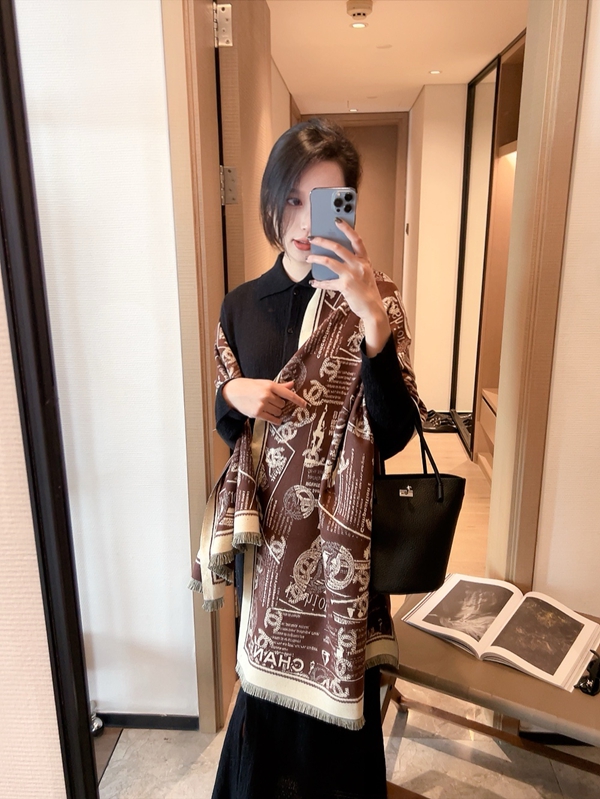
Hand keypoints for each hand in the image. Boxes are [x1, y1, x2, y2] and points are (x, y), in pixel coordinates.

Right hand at [221, 378, 306, 424]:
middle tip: (271, 401)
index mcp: (270, 385)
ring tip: (267, 406)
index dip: (298, 400)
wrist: (233, 392)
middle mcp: (267, 395)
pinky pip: (272, 419)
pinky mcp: (257, 413)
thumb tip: (292, 384)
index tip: (305, 405)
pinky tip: (275, 418)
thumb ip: (279, 386)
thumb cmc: (251, 386)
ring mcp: (262, 405)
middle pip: (283, 405)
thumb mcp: (265, 383)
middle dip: (280, 404)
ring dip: (276, 411)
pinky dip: (276, 420)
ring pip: (278, 412)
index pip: (288, 394)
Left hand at [307, 219, 390, 355]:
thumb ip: (355, 263)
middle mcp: (359, 265)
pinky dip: (319, 282)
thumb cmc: (368, 291)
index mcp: (365, 260)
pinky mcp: (345, 286)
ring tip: (309, 258)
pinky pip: (327, 282)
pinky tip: (314, 282)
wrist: (373, 308)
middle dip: (322, 241)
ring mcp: (351, 275)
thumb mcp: (365, 273)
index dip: (346, 228)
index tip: (337, 220)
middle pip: (338, 247)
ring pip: (329, 261)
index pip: (356, 239)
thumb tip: (336, 255)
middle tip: (313, 238)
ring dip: (316, 258)